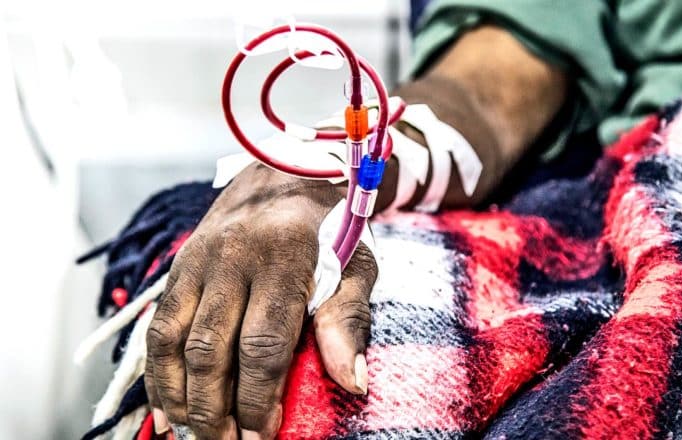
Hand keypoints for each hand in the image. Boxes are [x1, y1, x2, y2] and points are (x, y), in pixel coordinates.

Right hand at [144, 165, 377, 438]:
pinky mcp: (179, 265)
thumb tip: (354, 384)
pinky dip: (156, 371)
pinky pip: (157, 325)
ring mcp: (199, 260)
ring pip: (173, 340)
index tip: (262, 436)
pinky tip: (166, 408)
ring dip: (179, 396)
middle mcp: (233, 258)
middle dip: (216, 409)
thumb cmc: (332, 228)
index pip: (263, 344)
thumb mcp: (356, 267)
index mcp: (283, 258)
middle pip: (211, 349)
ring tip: (192, 435)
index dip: (258, 398)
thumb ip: (350, 321)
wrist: (289, 172)